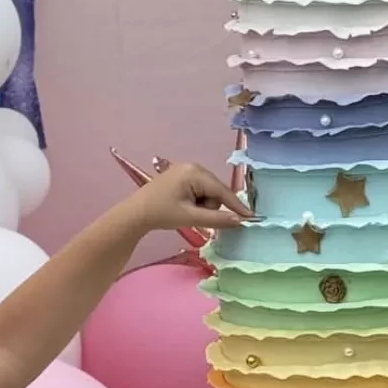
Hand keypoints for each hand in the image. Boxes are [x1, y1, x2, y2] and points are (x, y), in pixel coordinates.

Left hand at [129, 161, 250, 233]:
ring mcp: (187, 169)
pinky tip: (183, 206)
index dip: (236, 206)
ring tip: (185, 211)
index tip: (251, 217)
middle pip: (216, 190)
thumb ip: (216, 219)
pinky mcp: (182, 175)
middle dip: (209, 206)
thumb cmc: (161, 214)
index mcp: (195, 172)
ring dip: (203, 205)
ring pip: (209, 192)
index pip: (222, 191)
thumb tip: (239, 221)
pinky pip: (200, 189)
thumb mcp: (190, 217)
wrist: (136, 213)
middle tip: (192, 215)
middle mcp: (193, 166)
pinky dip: (197, 201)